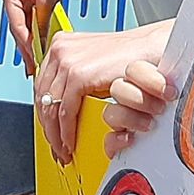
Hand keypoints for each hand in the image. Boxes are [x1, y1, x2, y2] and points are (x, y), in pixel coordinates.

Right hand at [1, 0, 89, 74]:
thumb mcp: (47, 0)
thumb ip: (41, 23)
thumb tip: (41, 45)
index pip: (16, 25)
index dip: (25, 44)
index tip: (33, 59)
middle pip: (18, 28)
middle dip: (26, 48)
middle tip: (33, 67)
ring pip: (23, 27)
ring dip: (30, 43)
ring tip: (35, 62)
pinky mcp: (28, 1)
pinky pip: (29, 22)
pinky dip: (35, 34)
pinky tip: (39, 48)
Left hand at [35, 21, 172, 165]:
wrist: (151, 50)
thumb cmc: (130, 59)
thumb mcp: (94, 65)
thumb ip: (76, 79)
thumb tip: (62, 104)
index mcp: (61, 45)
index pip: (42, 85)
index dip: (43, 112)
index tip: (49, 129)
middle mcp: (60, 49)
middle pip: (42, 96)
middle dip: (48, 126)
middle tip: (56, 146)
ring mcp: (67, 60)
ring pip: (50, 107)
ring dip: (55, 134)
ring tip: (64, 149)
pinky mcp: (78, 74)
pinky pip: (65, 111)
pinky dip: (66, 131)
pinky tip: (71, 141)